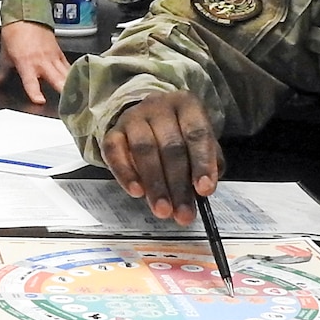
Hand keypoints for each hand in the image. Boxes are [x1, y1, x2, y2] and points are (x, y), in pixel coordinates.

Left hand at [0, 20, 71, 104]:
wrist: (26, 14)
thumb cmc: (15, 33)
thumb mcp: (5, 55)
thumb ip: (0, 74)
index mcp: (26, 63)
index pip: (31, 82)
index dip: (35, 93)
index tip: (40, 101)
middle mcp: (41, 62)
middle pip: (57, 79)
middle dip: (64, 91)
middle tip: (69, 102)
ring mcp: (53, 58)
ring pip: (67, 74)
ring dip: (72, 85)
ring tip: (80, 96)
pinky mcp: (59, 53)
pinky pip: (68, 67)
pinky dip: (73, 75)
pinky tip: (78, 83)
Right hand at [100, 90, 222, 224]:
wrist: (144, 118)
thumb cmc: (178, 134)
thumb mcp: (198, 142)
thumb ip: (207, 162)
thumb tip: (203, 188)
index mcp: (186, 105)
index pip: (197, 133)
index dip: (202, 163)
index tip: (204, 191)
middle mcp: (159, 106)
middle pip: (170, 146)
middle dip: (178, 184)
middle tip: (182, 213)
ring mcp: (133, 117)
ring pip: (144, 150)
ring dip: (155, 184)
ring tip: (163, 210)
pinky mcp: (112, 131)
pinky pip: (115, 152)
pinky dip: (125, 173)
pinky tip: (137, 192)